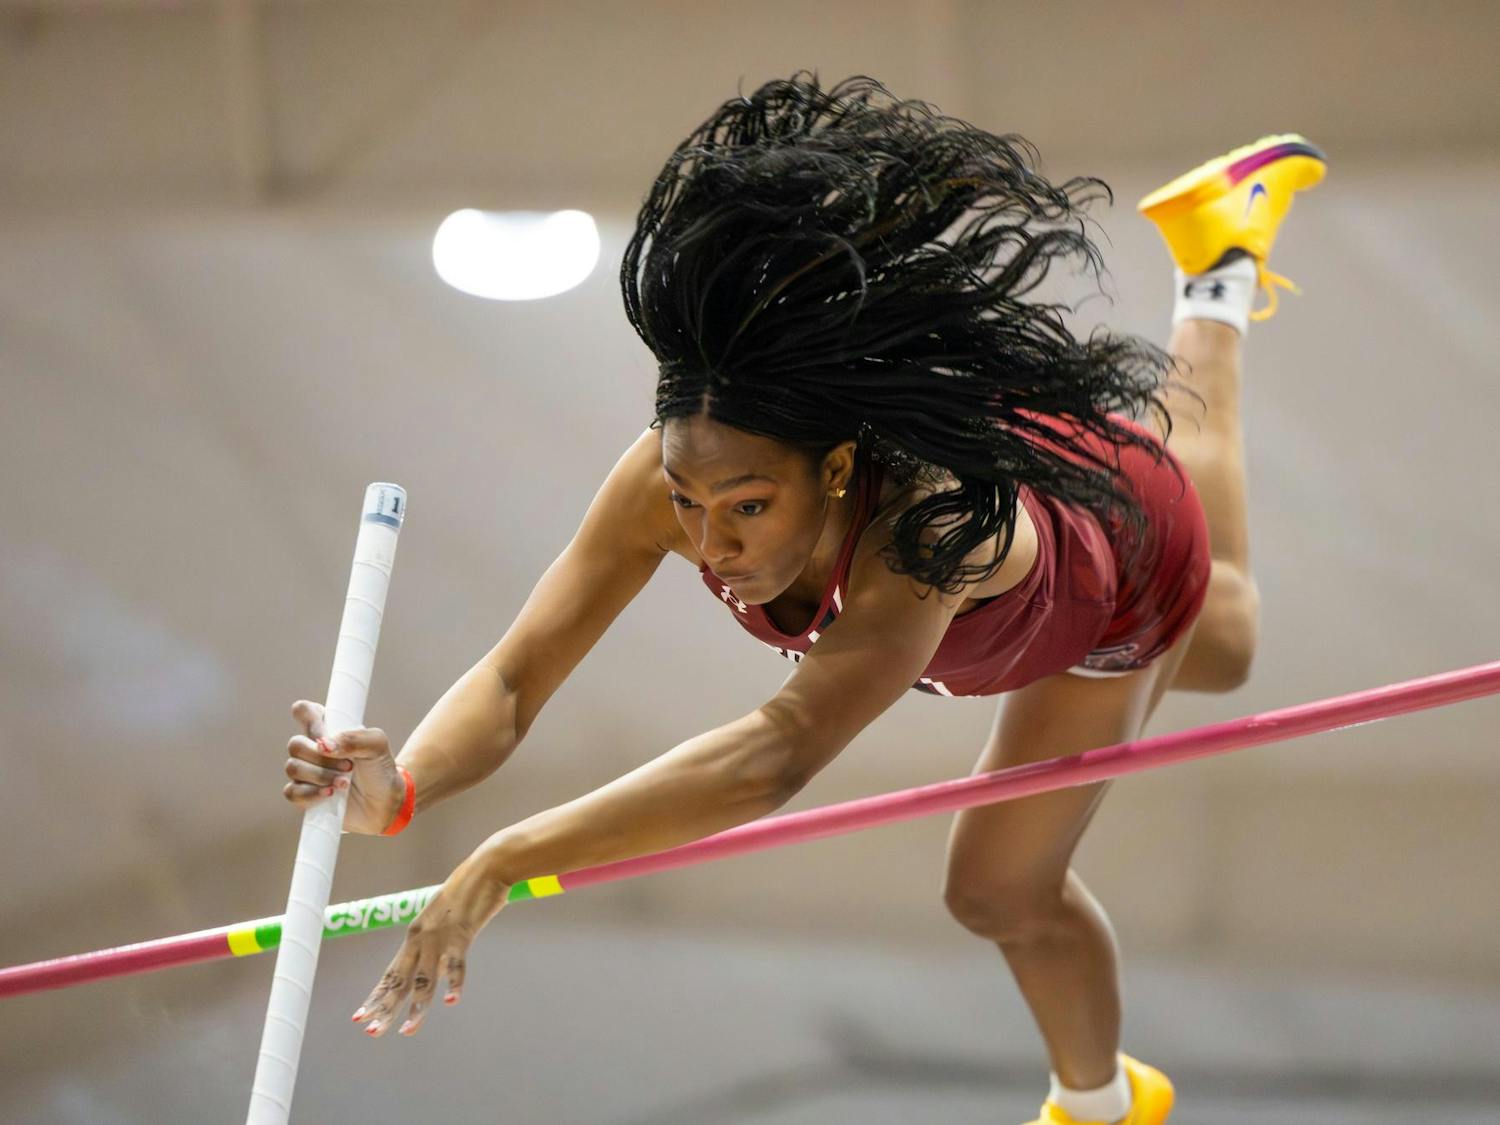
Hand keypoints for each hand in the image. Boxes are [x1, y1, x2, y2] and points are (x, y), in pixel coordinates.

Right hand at [282, 700, 406, 835]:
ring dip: (321, 776)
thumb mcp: (377, 745)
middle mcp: (312, 749)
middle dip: (322, 758)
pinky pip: (292, 792)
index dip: (309, 719)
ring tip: (344, 783)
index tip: (326, 733)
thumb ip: (354, 738)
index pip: (304, 711)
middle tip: (349, 766)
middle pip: (295, 744)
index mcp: (328, 729)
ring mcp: (306, 772)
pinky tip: (331, 795)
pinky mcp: (304, 795)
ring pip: (293, 768)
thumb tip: (325, 745)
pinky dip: (312, 794)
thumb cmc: (380, 768)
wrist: (385, 801)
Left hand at [351, 853, 510, 1036]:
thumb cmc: (468, 892)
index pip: (390, 974)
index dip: (376, 997)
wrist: (486, 867)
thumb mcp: (446, 920)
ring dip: (416, 1008)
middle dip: (385, 1008)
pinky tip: (450, 1001)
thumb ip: (440, 946)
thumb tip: (440, 972)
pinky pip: (456, 964)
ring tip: (407, 1031)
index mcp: (415, 935)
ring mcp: (440, 937)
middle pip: (400, 981)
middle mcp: (421, 938)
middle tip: (371, 1032)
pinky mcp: (462, 934)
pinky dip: (454, 984)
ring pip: (425, 979)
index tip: (360, 1018)